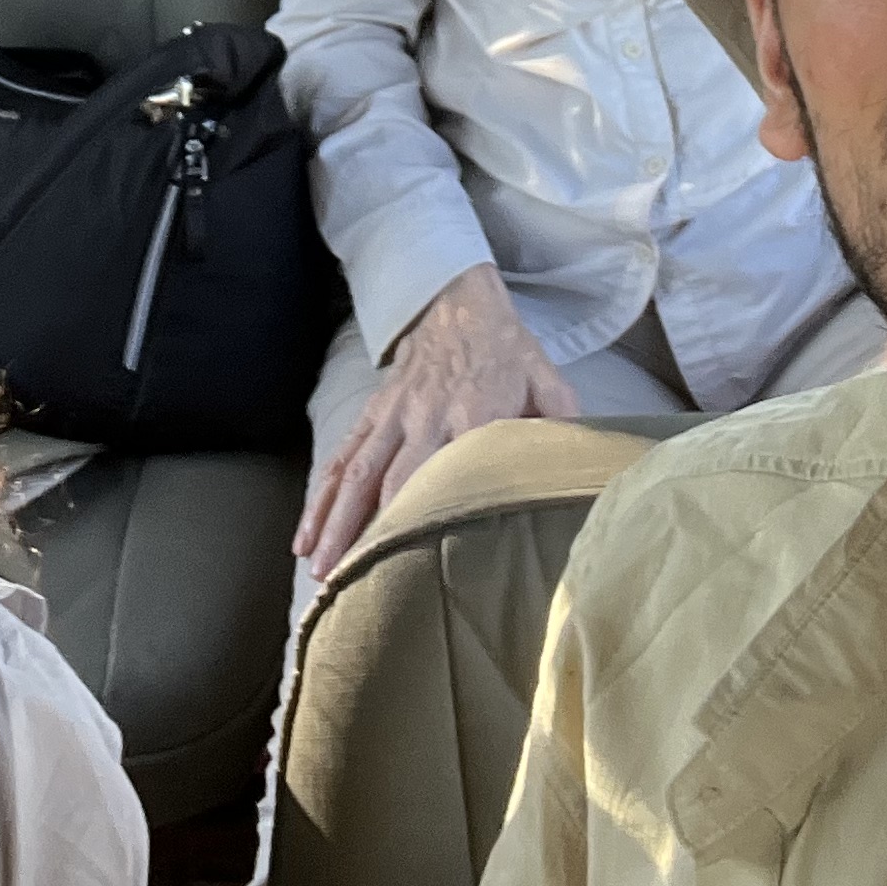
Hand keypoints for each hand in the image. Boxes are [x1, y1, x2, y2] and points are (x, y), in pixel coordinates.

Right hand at [295, 264, 574, 568]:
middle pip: (390, 483)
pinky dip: (320, 499)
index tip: (415, 562)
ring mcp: (393, 417)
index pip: (449, 471)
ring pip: (355, 476)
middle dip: (368, 536)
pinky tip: (305, 536)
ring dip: (335, 525)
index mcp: (474, 413)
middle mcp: (425, 418)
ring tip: (320, 571)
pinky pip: (340, 459)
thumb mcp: (547, 381)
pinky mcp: (373, 414)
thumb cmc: (507, 351)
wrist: (457, 300)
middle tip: (352, 585)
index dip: (429, 515)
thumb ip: (562, 424)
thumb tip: (581, 472)